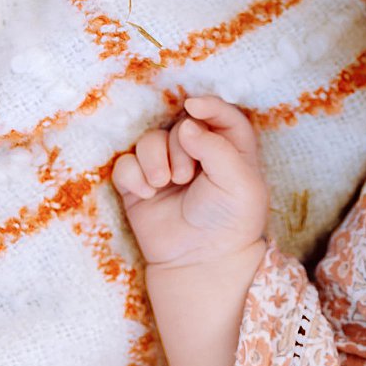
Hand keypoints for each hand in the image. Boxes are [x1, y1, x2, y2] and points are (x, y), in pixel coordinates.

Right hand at [112, 93, 270, 269]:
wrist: (201, 260)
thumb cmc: (229, 222)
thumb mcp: (240, 184)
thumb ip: (218, 149)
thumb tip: (187, 125)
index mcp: (231, 150)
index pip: (222, 115)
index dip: (208, 105)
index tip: (194, 106)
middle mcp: (197, 154)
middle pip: (180, 124)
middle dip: (179, 145)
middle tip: (186, 176)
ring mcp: (166, 168)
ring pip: (149, 140)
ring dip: (153, 158)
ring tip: (164, 183)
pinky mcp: (139, 185)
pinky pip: (125, 164)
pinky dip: (133, 175)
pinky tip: (147, 194)